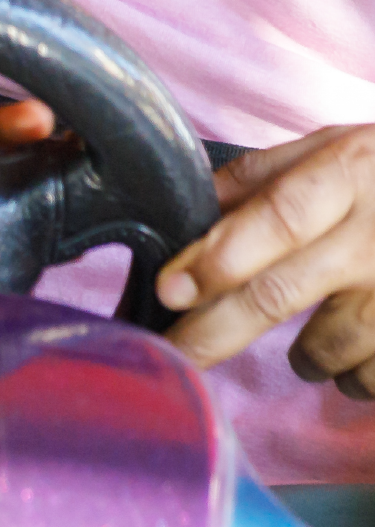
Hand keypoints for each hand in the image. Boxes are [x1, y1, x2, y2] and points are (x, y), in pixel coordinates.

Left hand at [156, 127, 374, 397]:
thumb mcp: (344, 147)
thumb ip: (266, 175)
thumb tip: (191, 205)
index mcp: (350, 174)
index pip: (277, 217)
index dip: (220, 256)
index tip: (172, 289)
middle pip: (279, 293)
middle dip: (214, 332)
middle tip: (176, 354)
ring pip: (322, 351)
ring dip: (304, 354)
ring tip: (324, 320)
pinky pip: (367, 379)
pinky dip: (356, 371)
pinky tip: (373, 337)